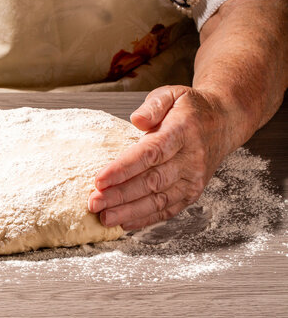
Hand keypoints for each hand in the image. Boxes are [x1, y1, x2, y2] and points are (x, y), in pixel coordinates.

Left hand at [88, 86, 227, 229]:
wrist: (224, 123)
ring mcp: (193, 179)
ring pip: (158, 200)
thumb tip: (137, 120)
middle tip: (94, 203)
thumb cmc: (191, 109)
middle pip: (151, 181)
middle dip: (119, 195)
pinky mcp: (192, 193)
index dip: (123, 169)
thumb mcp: (173, 94)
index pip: (150, 153)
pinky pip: (168, 210)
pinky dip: (146, 219)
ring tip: (104, 217)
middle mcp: (190, 159)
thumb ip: (153, 105)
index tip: (99, 179)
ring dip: (129, 211)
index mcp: (183, 132)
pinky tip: (125, 223)